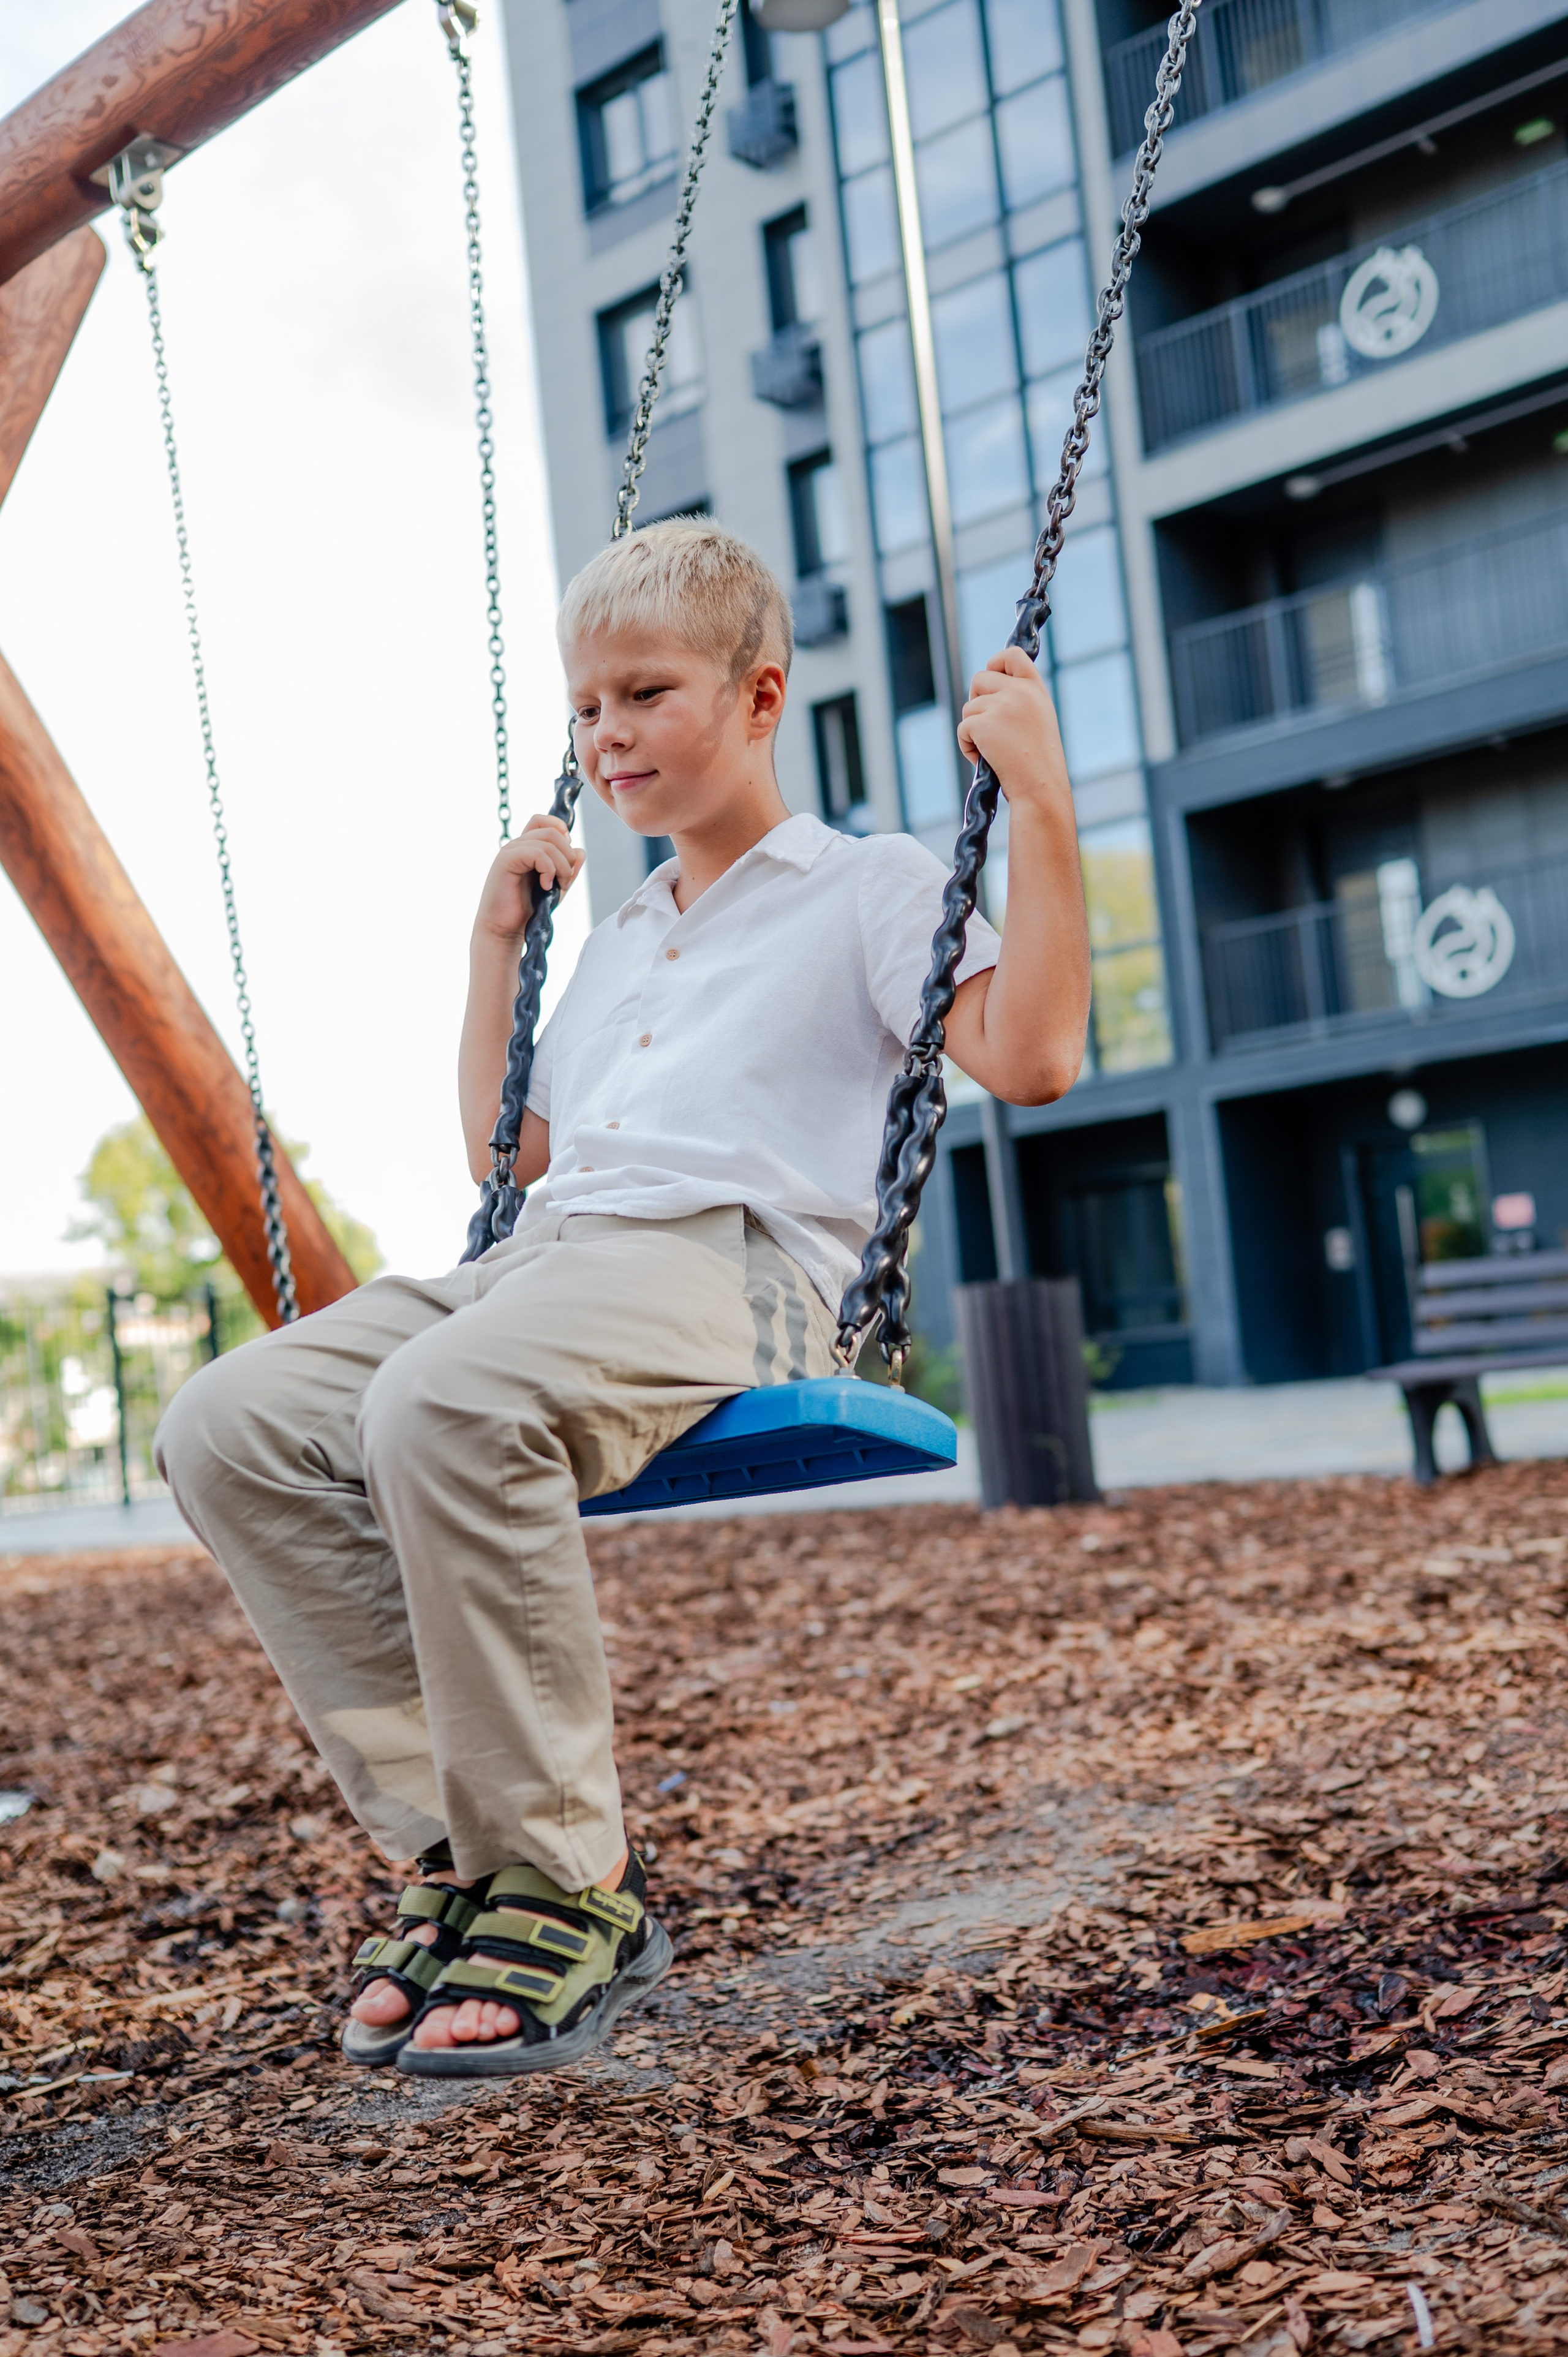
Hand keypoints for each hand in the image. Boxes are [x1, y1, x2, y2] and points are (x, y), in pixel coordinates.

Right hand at [471, 814, 583, 944]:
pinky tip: (545, 887)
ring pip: (549, 841)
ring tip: (557, 886)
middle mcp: (518, 845)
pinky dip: (549, 870)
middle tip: (565, 881)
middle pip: (553, 831)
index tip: (567, 858)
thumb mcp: (557, 887)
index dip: (562, 831)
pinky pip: (537, 853)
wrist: (504, 929)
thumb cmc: (528, 910)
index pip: (545, 821)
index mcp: (528, 847)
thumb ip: (569, 869)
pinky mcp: (506, 860)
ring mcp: (511, 850)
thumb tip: (580, 850)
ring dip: (562, 866)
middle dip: (568, 856)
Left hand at [957, 648, 1069, 818]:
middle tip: (987, 727)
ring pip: (968, 707)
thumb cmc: (1038, 765)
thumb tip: (984, 692)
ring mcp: (1001, 706)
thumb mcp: (1037, 721)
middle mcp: (1020, 692)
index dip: (995, 662)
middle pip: (979, 678)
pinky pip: (962, 729)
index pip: (1012, 655)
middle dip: (976, 701)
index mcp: (1036, 689)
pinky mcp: (984, 724)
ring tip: (992, 751)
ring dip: (973, 730)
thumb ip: (1019, 701)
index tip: (991, 678)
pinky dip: (967, 746)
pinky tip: (985, 760)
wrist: (1041, 790)